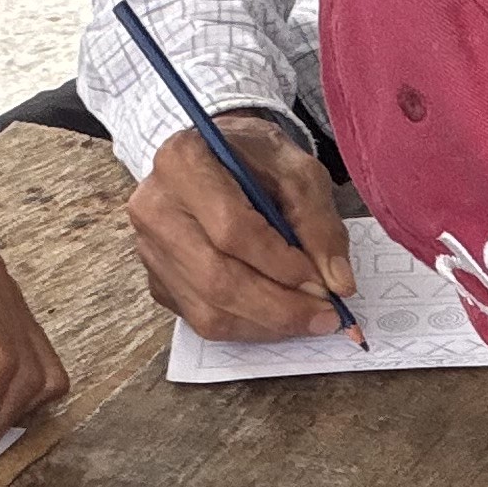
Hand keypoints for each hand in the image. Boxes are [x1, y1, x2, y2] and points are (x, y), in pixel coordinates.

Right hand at [128, 113, 357, 341]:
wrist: (219, 159)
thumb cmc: (257, 160)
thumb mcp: (299, 172)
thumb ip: (319, 224)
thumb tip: (338, 283)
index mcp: (183, 162)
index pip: (231, 229)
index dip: (280, 264)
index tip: (321, 283)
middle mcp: (154, 207)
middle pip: (216, 278)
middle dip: (278, 307)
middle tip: (324, 317)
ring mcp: (150, 249)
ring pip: (208, 309)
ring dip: (266, 324)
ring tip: (308, 318)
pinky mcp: (158, 280)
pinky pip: (202, 320)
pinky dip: (248, 327)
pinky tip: (278, 316)